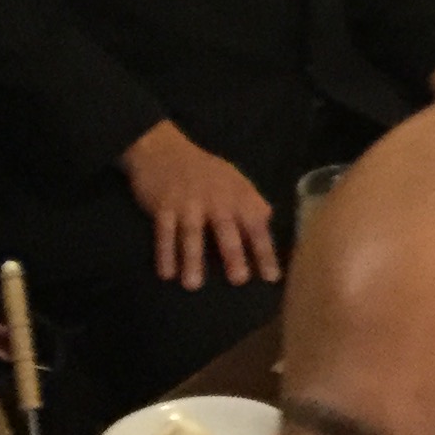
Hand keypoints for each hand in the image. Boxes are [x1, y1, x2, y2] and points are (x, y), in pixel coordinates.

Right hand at [122, 122, 281, 289]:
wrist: (163, 150)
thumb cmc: (204, 172)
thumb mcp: (233, 180)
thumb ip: (251, 203)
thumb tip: (267, 223)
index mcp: (236, 194)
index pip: (255, 224)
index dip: (264, 250)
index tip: (271, 277)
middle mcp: (214, 198)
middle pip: (225, 227)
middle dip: (232, 253)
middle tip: (238, 280)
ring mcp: (187, 202)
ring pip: (191, 232)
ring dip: (192, 258)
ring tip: (194, 285)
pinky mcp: (162, 205)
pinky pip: (164, 231)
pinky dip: (164, 252)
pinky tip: (166, 274)